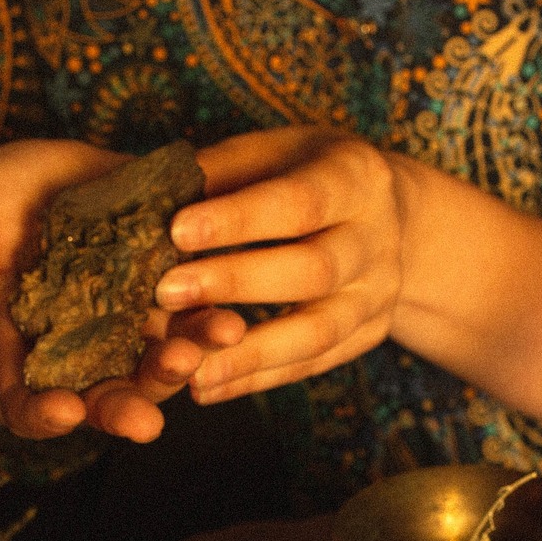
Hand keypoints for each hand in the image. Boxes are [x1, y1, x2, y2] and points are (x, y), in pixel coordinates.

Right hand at [0, 140, 245, 441]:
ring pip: (156, 366)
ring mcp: (131, 327)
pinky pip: (196, 321)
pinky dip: (212, 326)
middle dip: (123, 410)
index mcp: (24, 353)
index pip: (29, 404)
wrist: (56, 167)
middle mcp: (83, 353)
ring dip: (177, 367)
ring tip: (192, 355)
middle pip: (103, 400)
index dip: (43, 415)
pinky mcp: (174, 293)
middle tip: (143, 421)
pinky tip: (230, 321)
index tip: (59, 413)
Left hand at [154, 128, 407, 404]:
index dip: (239, 219)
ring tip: (188, 367)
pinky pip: (312, 364)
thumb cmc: (309, 175)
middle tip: (165, 292)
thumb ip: (223, 174)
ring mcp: (376, 295)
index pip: (300, 201)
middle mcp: (376, 240)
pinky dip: (257, 379)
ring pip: (318, 332)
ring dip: (249, 352)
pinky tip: (206, 386)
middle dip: (237, 283)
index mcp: (356, 178)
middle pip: (314, 270)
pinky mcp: (366, 336)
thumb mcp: (275, 154)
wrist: (389, 217)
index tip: (177, 230)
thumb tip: (152, 201)